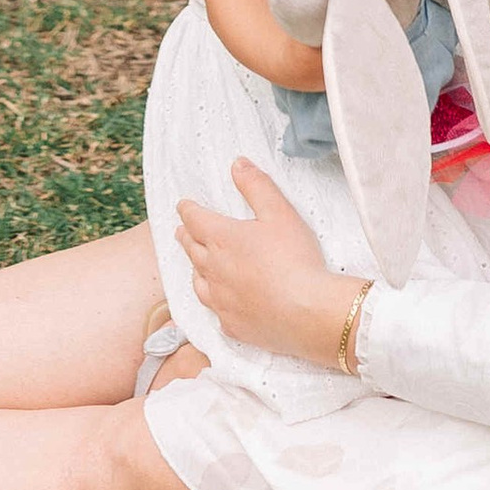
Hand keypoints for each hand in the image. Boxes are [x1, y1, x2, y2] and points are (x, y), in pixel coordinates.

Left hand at [176, 161, 365, 369]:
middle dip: (186, 236)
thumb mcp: (279, 212)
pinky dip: (213, 300)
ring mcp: (220, 300)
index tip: (183, 205)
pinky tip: (219, 301)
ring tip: (196, 263)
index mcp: (222, 238)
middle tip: (182, 230)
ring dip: (195, 268)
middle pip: (192, 249)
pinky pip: (215, 310)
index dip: (188, 210)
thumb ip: (256, 186)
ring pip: (198, 281)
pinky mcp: (232, 325)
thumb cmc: (295, 258)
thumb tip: (237, 164)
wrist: (307, 312)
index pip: (195, 219)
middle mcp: (214, 269)